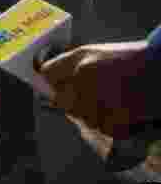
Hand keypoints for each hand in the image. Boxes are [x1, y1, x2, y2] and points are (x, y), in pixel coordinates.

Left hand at [39, 40, 153, 138]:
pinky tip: (128, 115)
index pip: (47, 73)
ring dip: (101, 119)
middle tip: (98, 104)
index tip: (59, 91)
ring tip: (119, 106)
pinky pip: (107, 129)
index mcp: (80, 56)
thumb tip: (57, 91)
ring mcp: (100, 93)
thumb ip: (77, 68)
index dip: (52, 84)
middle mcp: (85, 74)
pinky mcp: (118, 112)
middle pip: (64, 103)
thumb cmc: (135, 60)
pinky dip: (118, 127)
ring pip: (87, 119)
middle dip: (78, 107)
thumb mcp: (100, 54)